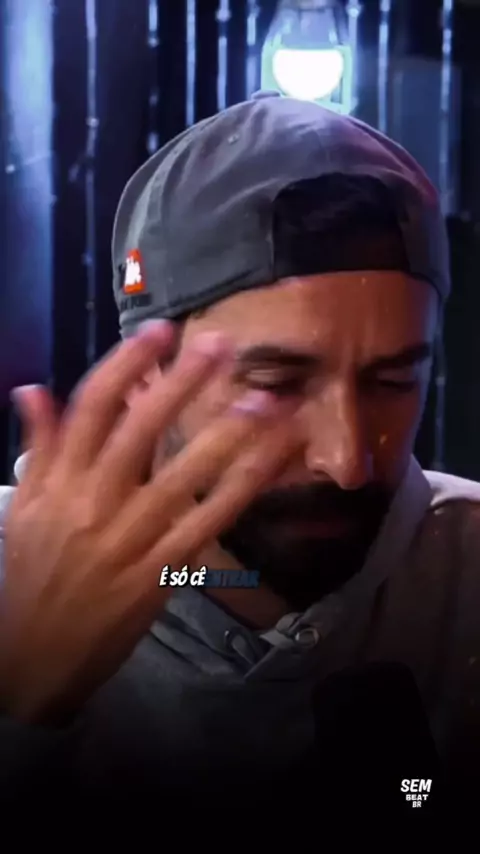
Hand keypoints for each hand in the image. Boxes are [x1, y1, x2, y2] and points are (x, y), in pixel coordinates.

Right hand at [0, 321, 300, 723]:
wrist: (36, 657)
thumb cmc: (29, 577)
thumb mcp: (24, 509)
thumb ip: (38, 449)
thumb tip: (33, 390)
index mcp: (59, 481)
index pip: (92, 408)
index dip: (127, 365)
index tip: (159, 331)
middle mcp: (94, 502)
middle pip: (142, 431)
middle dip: (182, 384)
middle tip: (221, 345)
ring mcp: (131, 538)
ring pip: (183, 477)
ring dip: (226, 436)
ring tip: (264, 401)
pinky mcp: (161, 571)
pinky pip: (206, 523)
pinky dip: (240, 490)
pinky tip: (269, 463)